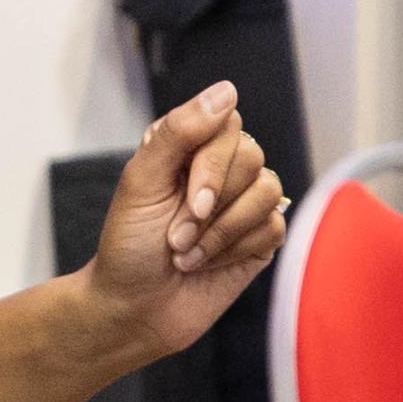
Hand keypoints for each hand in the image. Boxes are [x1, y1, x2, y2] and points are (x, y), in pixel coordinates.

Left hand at [83, 82, 288, 360]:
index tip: (188, 201)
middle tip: (176, 236)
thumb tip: (226, 92)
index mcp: (189, 146)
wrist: (134, 309)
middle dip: (211, 206)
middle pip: (251, 157)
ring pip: (268, 192)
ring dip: (222, 233)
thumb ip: (179, 131)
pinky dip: (235, 251)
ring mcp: (243, 202)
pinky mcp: (260, 238)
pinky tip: (208, 264)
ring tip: (187, 254)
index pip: (227, 124)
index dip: (212, 164)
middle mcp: (220, 168)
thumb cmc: (128, 246)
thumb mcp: (142, 182)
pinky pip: (274, 227)